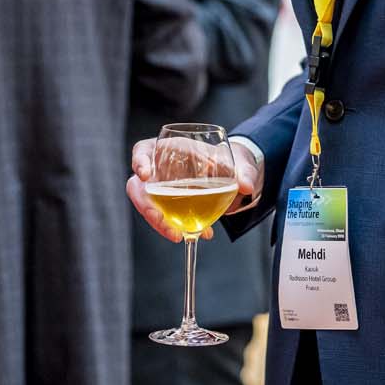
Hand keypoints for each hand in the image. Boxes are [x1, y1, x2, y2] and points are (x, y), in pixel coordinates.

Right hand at [126, 136, 260, 242]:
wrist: (231, 176)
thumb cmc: (227, 160)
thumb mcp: (238, 162)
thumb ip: (244, 172)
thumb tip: (246, 185)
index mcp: (171, 148)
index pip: (143, 149)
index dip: (140, 161)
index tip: (145, 175)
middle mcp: (160, 169)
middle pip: (138, 186)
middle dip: (146, 205)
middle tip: (160, 220)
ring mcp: (162, 188)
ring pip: (148, 206)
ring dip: (159, 223)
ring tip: (178, 235)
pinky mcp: (169, 206)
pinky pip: (165, 218)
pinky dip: (178, 229)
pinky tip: (200, 233)